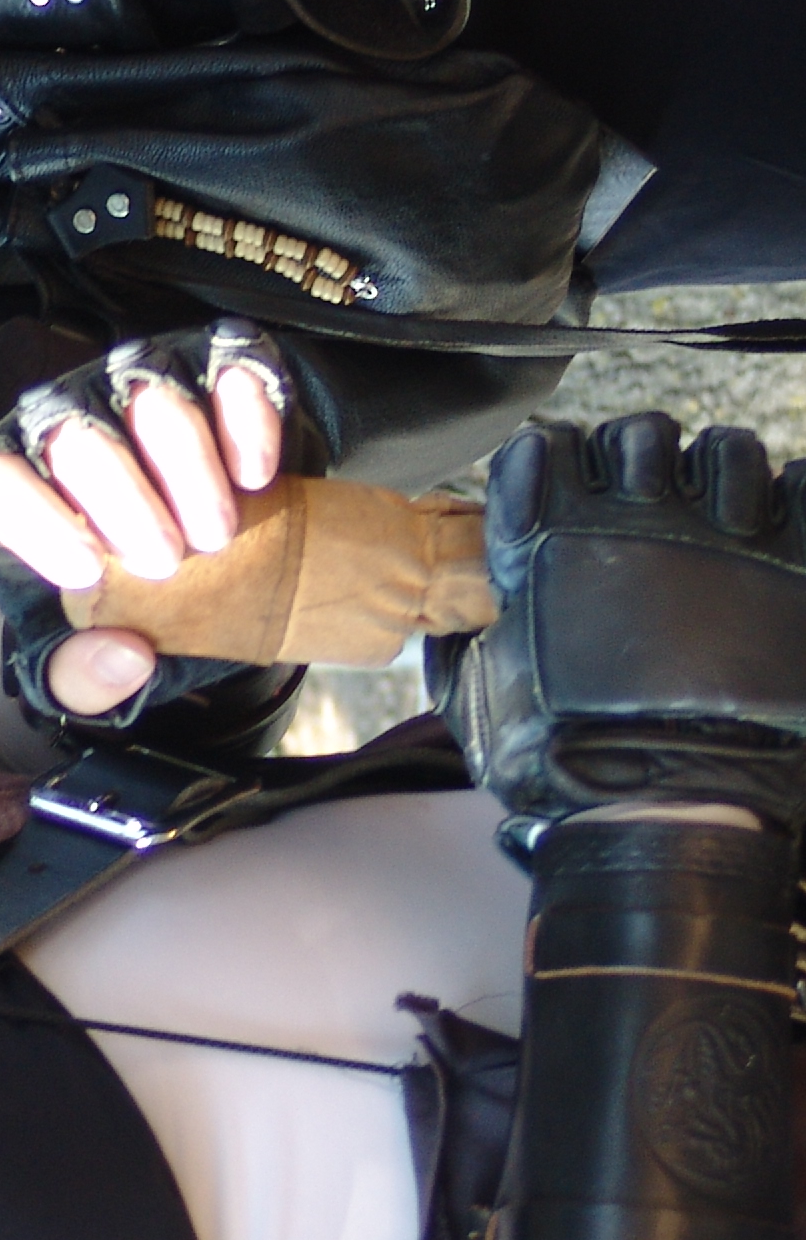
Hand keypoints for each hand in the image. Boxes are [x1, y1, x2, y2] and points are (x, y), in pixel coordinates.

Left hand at [0, 330, 289, 715]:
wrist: (202, 568)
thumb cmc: (123, 609)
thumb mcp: (88, 662)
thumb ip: (81, 678)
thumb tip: (126, 658)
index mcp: (12, 484)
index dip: (31, 518)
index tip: (88, 571)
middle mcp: (62, 420)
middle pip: (69, 430)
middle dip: (118, 494)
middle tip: (165, 560)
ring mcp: (133, 384)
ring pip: (145, 388)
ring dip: (183, 460)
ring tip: (216, 534)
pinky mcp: (209, 367)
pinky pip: (225, 363)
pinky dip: (244, 413)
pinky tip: (257, 474)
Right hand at [445, 413, 805, 826]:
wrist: (661, 807)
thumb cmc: (558, 758)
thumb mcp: (476, 693)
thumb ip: (466, 635)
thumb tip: (468, 615)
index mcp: (551, 537)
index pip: (547, 445)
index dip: (552, 468)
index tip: (561, 502)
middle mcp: (633, 520)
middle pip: (639, 433)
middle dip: (637, 463)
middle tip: (643, 510)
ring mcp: (721, 537)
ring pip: (726, 447)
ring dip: (719, 476)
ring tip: (717, 519)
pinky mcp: (794, 567)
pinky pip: (802, 487)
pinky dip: (792, 501)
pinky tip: (773, 532)